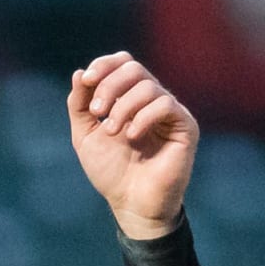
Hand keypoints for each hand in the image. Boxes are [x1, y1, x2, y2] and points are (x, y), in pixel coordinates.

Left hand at [67, 52, 198, 238]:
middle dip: (109, 86)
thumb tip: (79, 72)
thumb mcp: (84, 135)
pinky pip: (165, 104)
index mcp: (129, 98)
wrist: (130, 203)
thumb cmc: (110, 171)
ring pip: (148, 86)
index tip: (86, 81)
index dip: (104, 65)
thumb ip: (79, 105)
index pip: (122, 63)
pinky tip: (132, 137)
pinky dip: (143, 117)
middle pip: (134, 68)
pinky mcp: (185, 126)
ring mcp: (170, 112)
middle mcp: (151, 100)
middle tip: (97, 111)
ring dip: (122, 106)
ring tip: (112, 131)